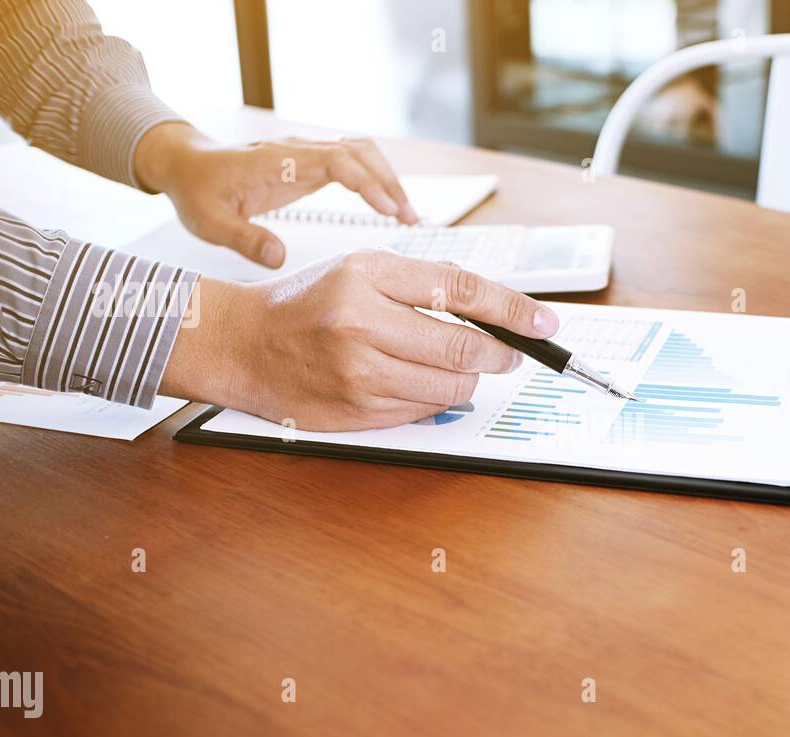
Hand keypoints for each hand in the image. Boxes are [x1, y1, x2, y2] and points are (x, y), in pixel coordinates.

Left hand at [133, 122, 418, 268]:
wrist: (186, 165)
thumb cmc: (196, 193)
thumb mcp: (208, 224)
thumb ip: (243, 240)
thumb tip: (280, 258)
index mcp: (276, 161)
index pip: (334, 160)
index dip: (366, 183)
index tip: (387, 210)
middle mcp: (297, 151)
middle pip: (359, 150)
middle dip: (390, 181)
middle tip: (409, 219)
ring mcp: (307, 154)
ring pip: (362, 153)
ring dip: (389, 179)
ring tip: (408, 217)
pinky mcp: (311, 164)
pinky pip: (354, 163)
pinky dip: (377, 181)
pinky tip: (389, 209)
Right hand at [161, 252, 560, 431]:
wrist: (244, 344)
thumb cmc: (310, 302)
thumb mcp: (363, 270)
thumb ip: (427, 286)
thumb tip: (498, 316)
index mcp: (367, 276)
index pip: (461, 291)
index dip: (513, 310)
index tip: (545, 324)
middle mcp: (361, 324)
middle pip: (464, 350)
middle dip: (498, 355)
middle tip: (508, 354)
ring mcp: (357, 374)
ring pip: (450, 389)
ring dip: (465, 382)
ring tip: (450, 368)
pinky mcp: (355, 412)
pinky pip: (422, 412)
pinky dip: (432, 400)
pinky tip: (409, 383)